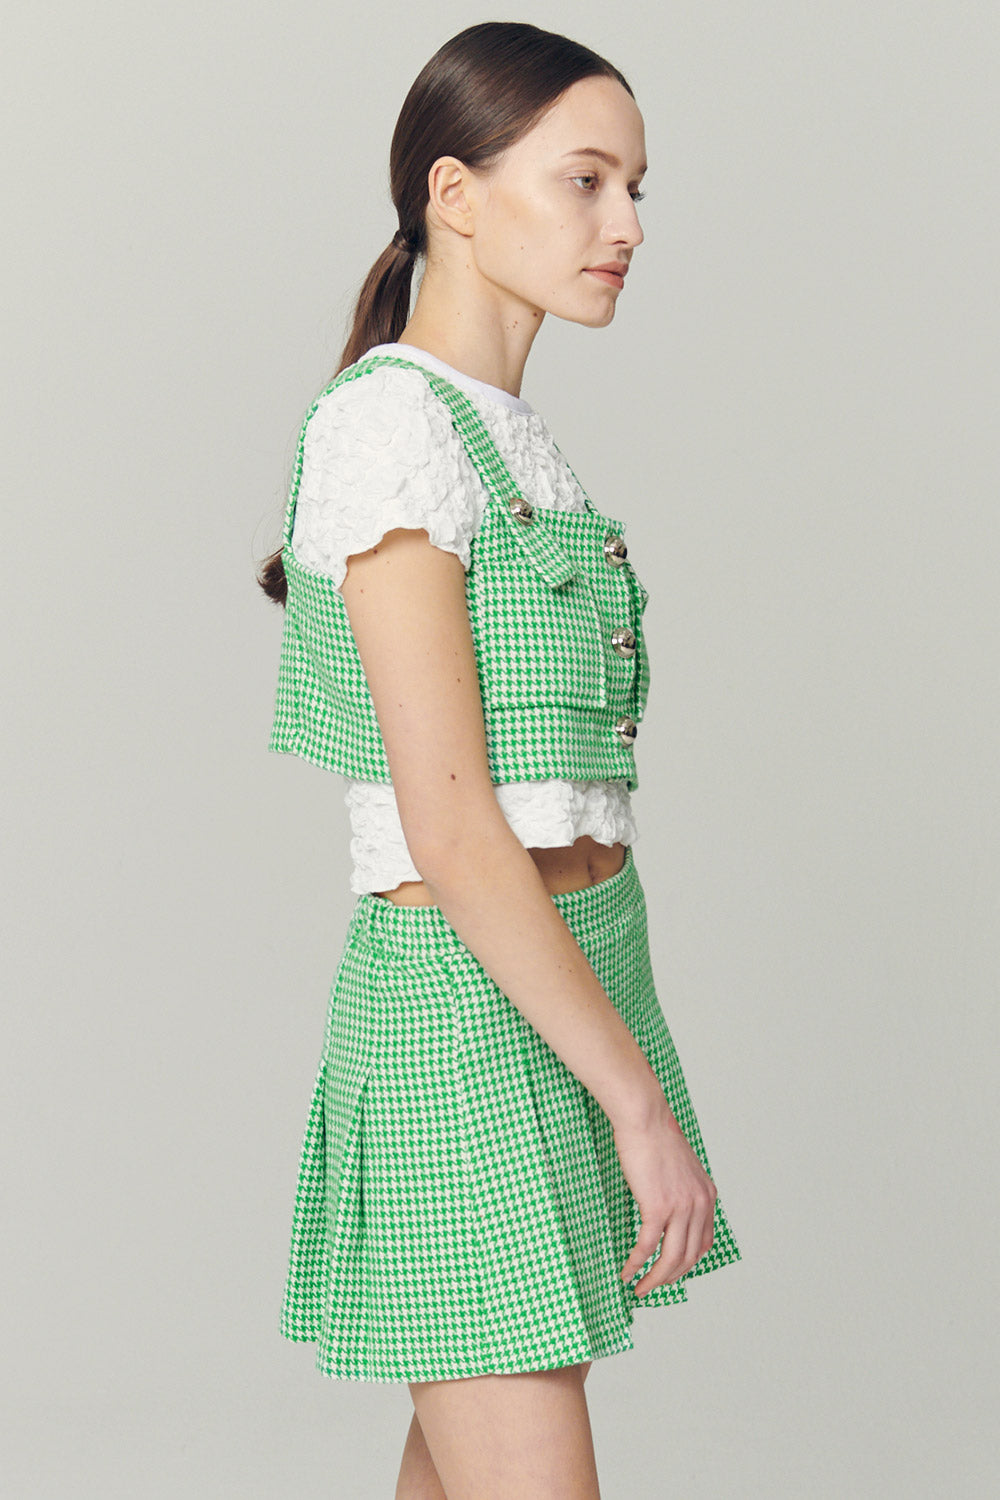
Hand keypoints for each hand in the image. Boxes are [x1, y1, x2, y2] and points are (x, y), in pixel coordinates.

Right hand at [613, 1102, 716, 1296]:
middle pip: (690, 1257)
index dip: (688, 1262)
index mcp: (707, 1195)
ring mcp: (681, 1207)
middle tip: (653, 1286)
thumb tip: (668, 1207)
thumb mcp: (680, 1167)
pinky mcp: (658, 1207)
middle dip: (670, 1277)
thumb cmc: (655, 1136)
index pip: (704, 1242)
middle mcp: (700, 1204)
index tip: (672, 1271)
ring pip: (671, 1259)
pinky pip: (647, 1246)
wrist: (645, 1117)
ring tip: (640, 1289)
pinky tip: (626, 1272)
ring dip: (655, 1280)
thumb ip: (681, 1190)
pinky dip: (637, 1264)